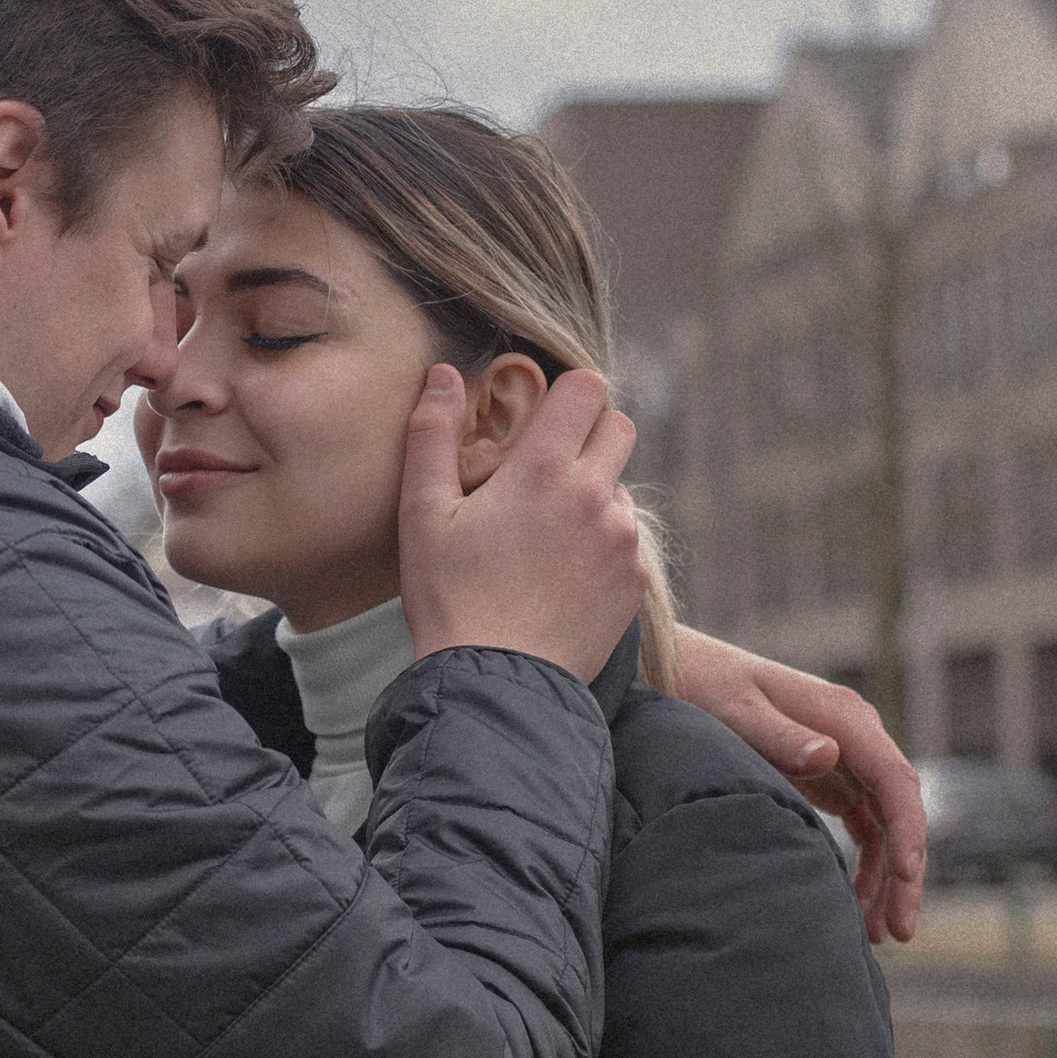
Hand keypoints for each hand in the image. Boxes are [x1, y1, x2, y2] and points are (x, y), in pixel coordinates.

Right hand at [398, 365, 644, 684]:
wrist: (494, 684)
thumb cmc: (449, 597)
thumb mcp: (422, 512)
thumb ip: (432, 432)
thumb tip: (442, 373)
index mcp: (544, 468)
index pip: (588, 387)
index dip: (567, 394)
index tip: (542, 419)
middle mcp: (595, 495)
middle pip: (620, 427)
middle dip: (589, 435)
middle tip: (545, 472)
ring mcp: (622, 540)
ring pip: (622, 488)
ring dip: (593, 496)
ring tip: (543, 538)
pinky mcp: (635, 581)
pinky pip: (628, 541)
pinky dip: (601, 545)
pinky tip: (560, 575)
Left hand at [672, 628, 926, 942]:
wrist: (676, 667)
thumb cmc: (702, 683)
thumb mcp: (733, 708)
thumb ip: (779, 735)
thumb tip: (831, 756)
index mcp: (842, 716)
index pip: (894, 778)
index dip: (909, 830)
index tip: (907, 878)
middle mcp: (854, 737)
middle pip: (899, 811)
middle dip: (905, 873)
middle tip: (899, 931)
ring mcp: (844, 759)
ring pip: (886, 828)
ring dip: (888, 881)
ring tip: (878, 937)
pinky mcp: (828, 779)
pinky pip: (864, 830)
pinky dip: (866, 870)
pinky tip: (857, 909)